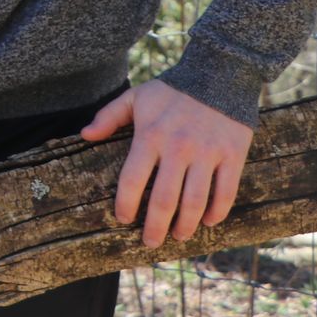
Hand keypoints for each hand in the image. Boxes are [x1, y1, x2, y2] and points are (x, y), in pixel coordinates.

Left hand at [81, 79, 252, 247]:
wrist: (219, 74)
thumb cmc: (172, 89)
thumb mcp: (137, 97)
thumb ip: (110, 116)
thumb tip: (85, 135)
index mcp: (150, 136)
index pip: (133, 179)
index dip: (126, 204)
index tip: (123, 219)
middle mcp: (178, 149)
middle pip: (164, 199)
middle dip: (155, 227)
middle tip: (150, 242)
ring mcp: (207, 154)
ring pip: (195, 202)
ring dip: (185, 225)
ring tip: (178, 237)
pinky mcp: (232, 156)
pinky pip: (225, 192)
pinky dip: (216, 212)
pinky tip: (208, 222)